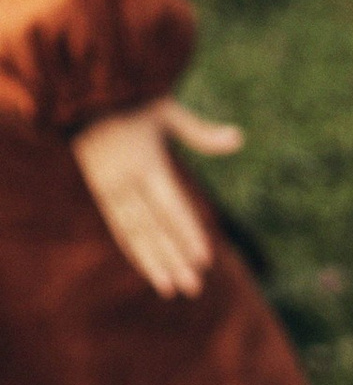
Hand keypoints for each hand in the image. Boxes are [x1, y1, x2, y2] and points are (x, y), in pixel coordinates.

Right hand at [73, 98, 243, 297]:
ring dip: (154, 263)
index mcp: (146, 163)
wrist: (81, 95)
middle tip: (194, 288)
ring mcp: (110, 190)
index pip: (171, 208)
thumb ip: (200, 133)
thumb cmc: (133, 100)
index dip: (187, 234)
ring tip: (172, 289)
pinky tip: (150, 268)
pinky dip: (135, 249)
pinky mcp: (102, 193)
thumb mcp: (167, 112)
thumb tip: (239, 139)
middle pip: (153, 230)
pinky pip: (120, 228)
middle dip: (174, 259)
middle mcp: (125, 183)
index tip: (204, 260)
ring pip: (134, 235)